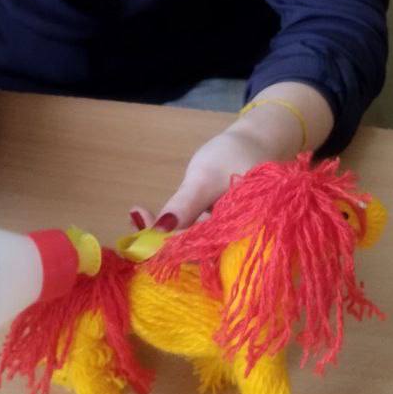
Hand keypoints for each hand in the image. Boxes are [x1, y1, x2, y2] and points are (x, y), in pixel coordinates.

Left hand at [129, 85, 333, 233]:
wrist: (256, 141)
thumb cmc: (235, 155)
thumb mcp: (205, 177)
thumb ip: (185, 205)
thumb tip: (158, 232)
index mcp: (244, 237)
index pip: (200, 250)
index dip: (167, 244)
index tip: (141, 228)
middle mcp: (239, 245)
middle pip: (196, 252)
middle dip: (162, 240)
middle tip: (136, 220)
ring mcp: (230, 239)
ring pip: (193, 244)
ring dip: (165, 233)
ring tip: (139, 215)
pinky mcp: (221, 231)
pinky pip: (194, 235)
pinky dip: (175, 226)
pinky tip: (151, 216)